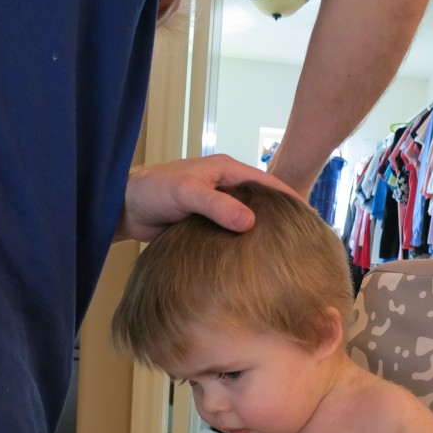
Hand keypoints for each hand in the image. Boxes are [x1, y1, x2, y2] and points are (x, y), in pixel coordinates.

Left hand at [116, 155, 299, 242]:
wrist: (122, 207)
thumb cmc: (152, 191)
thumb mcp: (186, 194)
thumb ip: (216, 206)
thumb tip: (250, 222)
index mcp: (225, 170)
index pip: (266, 183)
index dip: (289, 198)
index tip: (310, 218)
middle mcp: (224, 186)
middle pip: (261, 202)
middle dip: (281, 217)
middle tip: (304, 240)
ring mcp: (216, 207)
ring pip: (247, 220)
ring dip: (262, 233)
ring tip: (285, 254)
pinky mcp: (206, 225)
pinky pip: (231, 234)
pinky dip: (243, 244)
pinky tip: (254, 261)